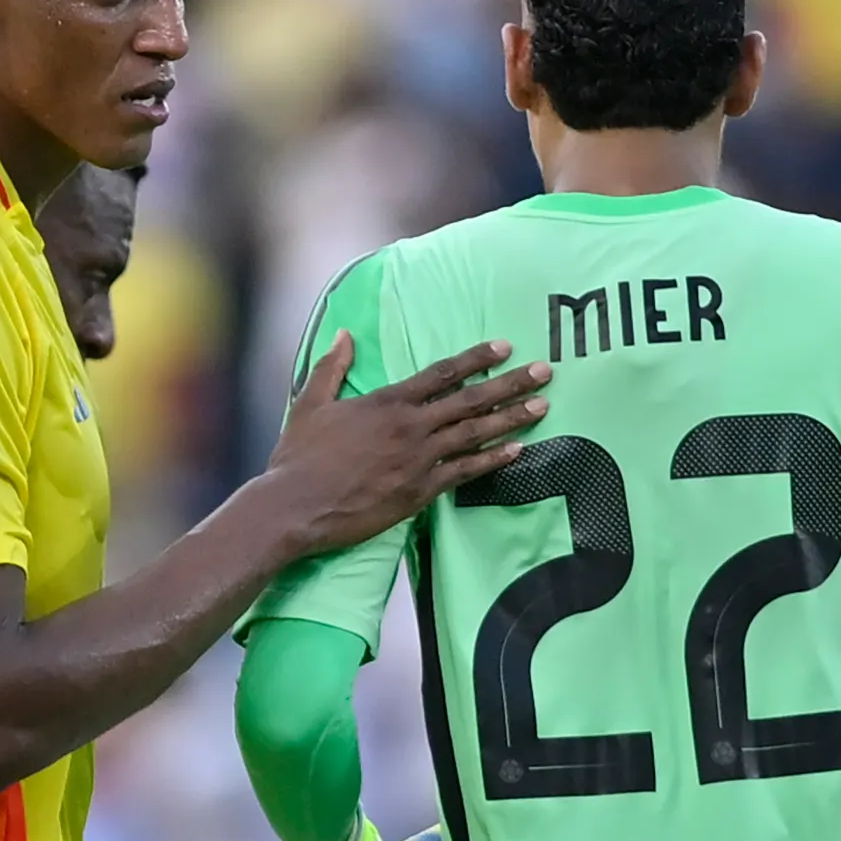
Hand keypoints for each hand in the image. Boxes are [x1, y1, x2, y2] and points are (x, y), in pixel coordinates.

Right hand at [261, 336, 548, 558]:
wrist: (295, 506)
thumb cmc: (299, 458)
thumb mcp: (310, 403)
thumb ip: (331, 367)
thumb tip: (343, 334)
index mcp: (386, 402)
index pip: (441, 373)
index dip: (476, 358)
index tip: (504, 346)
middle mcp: (409, 426)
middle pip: (470, 399)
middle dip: (510, 384)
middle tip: (544, 371)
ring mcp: (418, 459)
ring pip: (474, 433)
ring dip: (512, 419)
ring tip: (542, 405)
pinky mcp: (419, 492)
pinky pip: (465, 472)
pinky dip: (493, 460)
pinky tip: (518, 451)